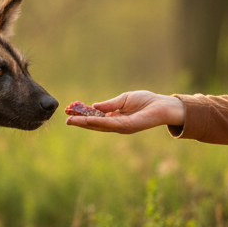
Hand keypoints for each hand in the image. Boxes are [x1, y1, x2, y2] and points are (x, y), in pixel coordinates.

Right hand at [64, 91, 185, 133]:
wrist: (163, 105)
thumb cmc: (146, 101)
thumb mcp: (123, 99)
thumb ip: (109, 104)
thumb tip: (94, 106)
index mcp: (115, 118)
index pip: (96, 118)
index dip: (83, 115)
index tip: (70, 111)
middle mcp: (117, 125)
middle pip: (94, 124)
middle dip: (80, 122)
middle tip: (65, 120)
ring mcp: (121, 127)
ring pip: (99, 126)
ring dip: (85, 123)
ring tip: (71, 121)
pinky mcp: (127, 126)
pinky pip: (109, 124)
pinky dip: (97, 122)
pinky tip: (88, 119)